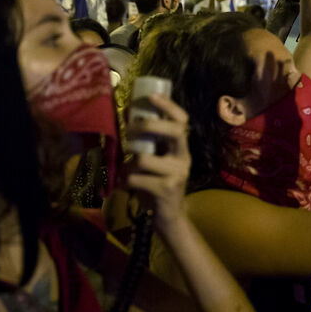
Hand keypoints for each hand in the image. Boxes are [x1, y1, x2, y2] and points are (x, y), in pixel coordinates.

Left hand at [125, 94, 191, 231]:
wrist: (168, 216)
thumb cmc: (158, 183)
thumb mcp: (157, 160)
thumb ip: (148, 141)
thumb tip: (128, 113)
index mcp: (182, 147)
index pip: (182, 120)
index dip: (168, 106)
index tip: (151, 96)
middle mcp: (184, 157)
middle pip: (173, 131)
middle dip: (147, 126)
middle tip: (129, 131)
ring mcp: (177, 173)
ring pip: (143, 158)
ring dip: (129, 164)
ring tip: (129, 171)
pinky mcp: (166, 189)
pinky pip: (136, 178)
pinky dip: (126, 181)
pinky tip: (129, 186)